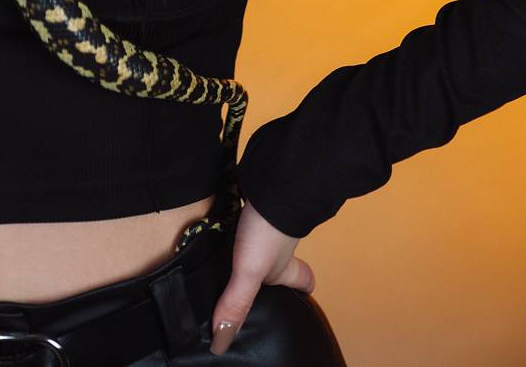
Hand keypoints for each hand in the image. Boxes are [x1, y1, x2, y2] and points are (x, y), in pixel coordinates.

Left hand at [208, 198, 313, 356]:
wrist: (272, 181)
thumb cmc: (270, 230)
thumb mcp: (250, 273)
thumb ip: (236, 304)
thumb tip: (221, 342)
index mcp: (285, 267)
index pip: (303, 281)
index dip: (303, 288)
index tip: (299, 296)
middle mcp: (280, 246)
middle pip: (284, 259)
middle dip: (274, 266)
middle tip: (256, 274)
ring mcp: (268, 223)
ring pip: (265, 238)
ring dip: (252, 243)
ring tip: (231, 252)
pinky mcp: (254, 203)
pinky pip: (249, 216)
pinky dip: (239, 220)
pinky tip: (223, 221)